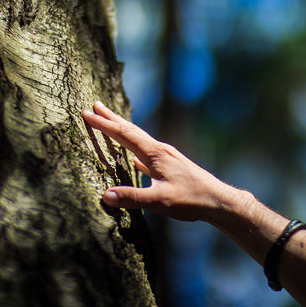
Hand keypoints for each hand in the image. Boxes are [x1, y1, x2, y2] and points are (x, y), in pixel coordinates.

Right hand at [82, 101, 234, 220]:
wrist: (218, 201)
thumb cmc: (192, 199)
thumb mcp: (159, 201)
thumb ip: (132, 198)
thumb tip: (105, 195)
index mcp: (155, 154)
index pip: (124, 135)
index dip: (104, 124)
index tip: (87, 113)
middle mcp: (160, 151)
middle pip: (131, 130)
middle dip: (112, 118)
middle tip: (95, 105)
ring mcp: (166, 158)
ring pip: (139, 141)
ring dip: (123, 131)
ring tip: (111, 124)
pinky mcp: (171, 168)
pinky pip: (147, 155)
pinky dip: (135, 151)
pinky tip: (134, 159)